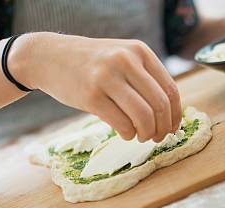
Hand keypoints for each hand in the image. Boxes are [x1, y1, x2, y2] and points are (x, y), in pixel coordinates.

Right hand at [10, 33, 180, 142]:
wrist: (49, 56)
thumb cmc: (92, 64)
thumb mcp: (123, 57)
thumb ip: (145, 78)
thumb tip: (171, 114)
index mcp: (140, 51)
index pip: (170, 90)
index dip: (175, 115)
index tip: (173, 128)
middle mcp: (126, 61)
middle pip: (159, 105)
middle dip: (163, 128)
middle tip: (158, 137)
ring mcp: (107, 78)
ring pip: (143, 116)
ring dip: (147, 134)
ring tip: (141, 136)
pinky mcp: (91, 96)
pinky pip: (122, 124)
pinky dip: (128, 134)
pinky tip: (125, 133)